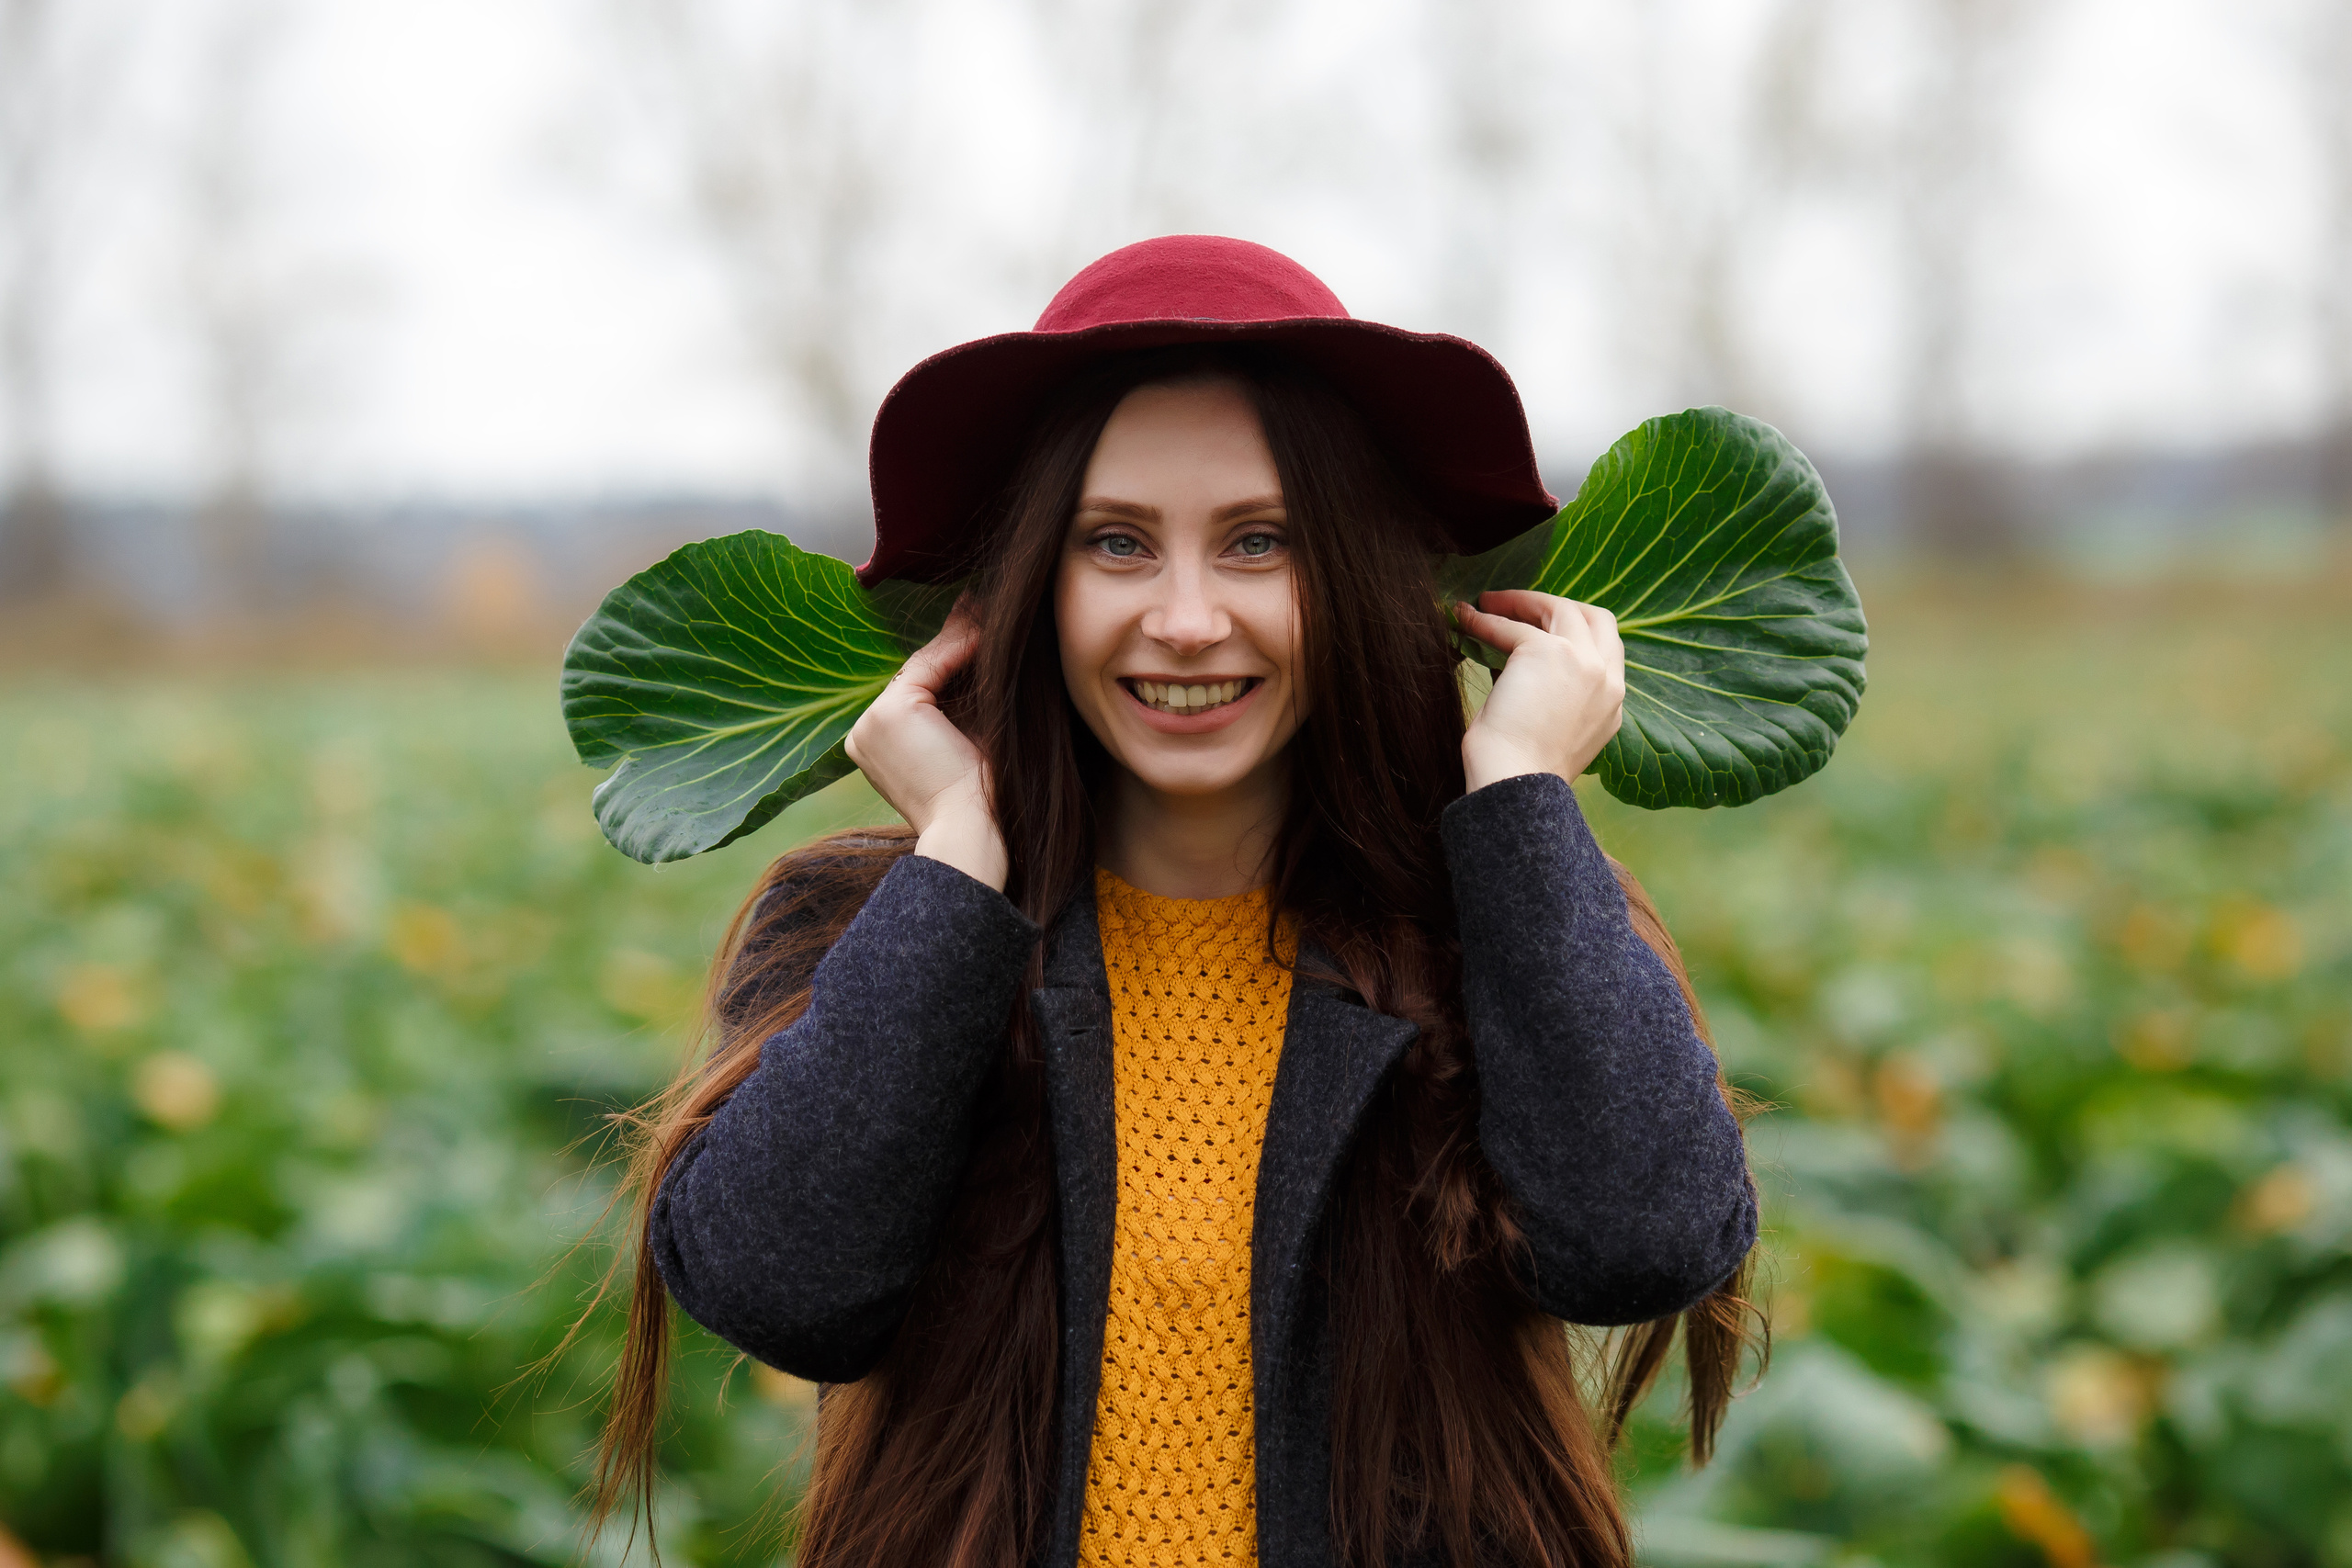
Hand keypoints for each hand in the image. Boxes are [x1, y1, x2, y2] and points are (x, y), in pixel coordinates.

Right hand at [844, 608, 1008, 889]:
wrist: (972, 831)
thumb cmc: (980, 798)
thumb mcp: (966, 739)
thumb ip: (964, 699)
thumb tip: (978, 642)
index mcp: (876, 748)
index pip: (916, 691)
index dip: (947, 659)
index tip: (975, 631)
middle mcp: (863, 734)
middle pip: (915, 674)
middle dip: (952, 641)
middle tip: (980, 608)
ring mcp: (871, 722)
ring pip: (922, 666)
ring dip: (958, 638)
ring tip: (990, 613)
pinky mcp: (890, 713)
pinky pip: (930, 666)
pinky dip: (960, 646)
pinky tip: (988, 631)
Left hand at [1454, 589, 1624, 793]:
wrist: (1514, 783)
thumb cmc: (1521, 769)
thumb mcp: (1555, 730)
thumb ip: (1556, 697)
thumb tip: (1519, 664)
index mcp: (1613, 704)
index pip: (1608, 649)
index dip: (1575, 631)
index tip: (1541, 627)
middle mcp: (1607, 680)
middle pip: (1594, 617)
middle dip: (1556, 606)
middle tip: (1518, 607)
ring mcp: (1583, 662)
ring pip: (1559, 608)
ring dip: (1521, 601)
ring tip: (1488, 604)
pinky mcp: (1547, 653)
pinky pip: (1512, 626)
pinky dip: (1485, 619)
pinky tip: (1465, 619)